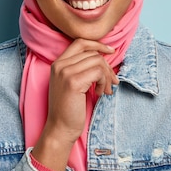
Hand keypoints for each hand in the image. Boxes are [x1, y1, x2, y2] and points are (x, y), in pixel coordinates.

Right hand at [31, 39, 118, 170]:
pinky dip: (104, 82)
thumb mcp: (74, 83)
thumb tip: (105, 56)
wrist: (61, 128)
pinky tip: (100, 94)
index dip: (97, 44)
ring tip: (105, 90)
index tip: (110, 51)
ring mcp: (65, 72)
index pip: (80, 42)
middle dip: (107, 67)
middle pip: (92, 53)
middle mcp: (59, 65)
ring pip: (97, 61)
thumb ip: (82, 68)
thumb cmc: (70, 108)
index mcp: (58, 63)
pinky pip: (98, 72)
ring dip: (107, 76)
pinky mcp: (73, 82)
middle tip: (112, 82)